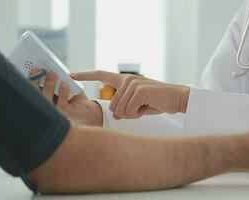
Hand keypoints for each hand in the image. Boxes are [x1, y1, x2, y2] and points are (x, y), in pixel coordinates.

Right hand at [30, 68, 102, 125]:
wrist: (89, 109)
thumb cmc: (75, 96)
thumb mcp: (65, 83)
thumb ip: (58, 78)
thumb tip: (51, 68)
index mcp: (46, 98)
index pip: (34, 90)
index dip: (31, 80)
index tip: (31, 69)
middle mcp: (48, 106)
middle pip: (37, 95)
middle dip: (36, 82)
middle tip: (38, 70)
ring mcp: (56, 112)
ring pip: (48, 100)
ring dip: (49, 85)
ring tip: (52, 74)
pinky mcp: (66, 114)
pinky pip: (61, 104)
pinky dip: (63, 93)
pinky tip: (65, 84)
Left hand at [71, 70, 189, 119]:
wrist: (177, 98)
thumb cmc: (158, 102)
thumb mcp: (138, 106)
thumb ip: (125, 107)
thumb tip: (115, 115)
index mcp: (125, 81)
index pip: (102, 75)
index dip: (86, 75)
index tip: (71, 74)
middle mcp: (127, 80)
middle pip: (113, 107)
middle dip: (126, 114)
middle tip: (142, 108)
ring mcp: (133, 84)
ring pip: (120, 111)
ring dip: (133, 115)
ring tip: (146, 106)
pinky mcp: (139, 90)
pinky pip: (129, 112)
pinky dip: (138, 115)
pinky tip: (148, 107)